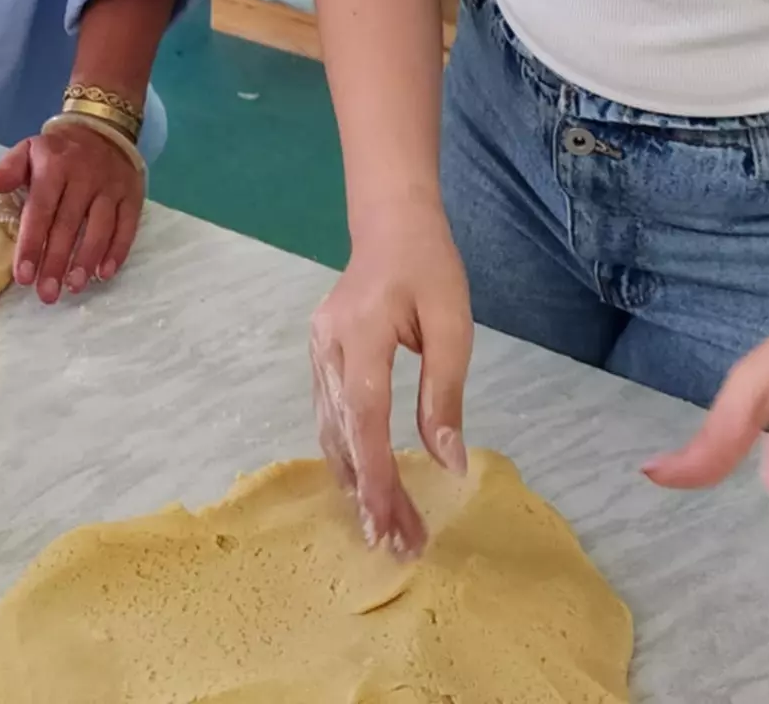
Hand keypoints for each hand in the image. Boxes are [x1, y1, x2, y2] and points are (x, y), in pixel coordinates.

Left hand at [0, 124, 143, 302]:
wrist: (102, 127)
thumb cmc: (58, 151)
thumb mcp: (29, 149)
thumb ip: (10, 168)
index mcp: (55, 165)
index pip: (41, 210)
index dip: (32, 244)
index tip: (24, 276)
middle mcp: (85, 176)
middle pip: (69, 224)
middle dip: (56, 262)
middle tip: (46, 294)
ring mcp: (111, 186)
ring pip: (100, 227)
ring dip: (87, 260)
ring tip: (74, 287)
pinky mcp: (132, 194)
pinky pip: (127, 225)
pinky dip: (118, 250)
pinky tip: (105, 272)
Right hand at [310, 199, 472, 557]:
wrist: (391, 223)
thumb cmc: (428, 267)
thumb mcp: (452, 323)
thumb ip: (444, 392)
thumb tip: (446, 464)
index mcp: (363, 328)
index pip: (365, 413)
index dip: (376, 472)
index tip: (391, 521)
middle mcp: (328, 344)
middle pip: (344, 433)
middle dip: (369, 493)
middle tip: (398, 545)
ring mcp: (317, 350)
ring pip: (329, 431)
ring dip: (356, 483)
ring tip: (386, 530)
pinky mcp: (319, 357)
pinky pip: (328, 417)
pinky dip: (347, 457)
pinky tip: (365, 487)